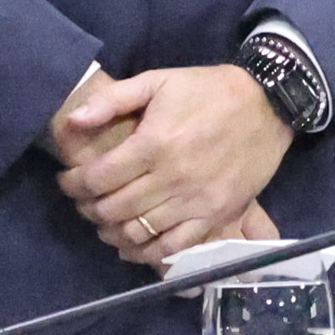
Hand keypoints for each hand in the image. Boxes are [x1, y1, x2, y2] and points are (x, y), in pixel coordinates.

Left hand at [59, 64, 297, 265]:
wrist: (267, 104)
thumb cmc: (208, 90)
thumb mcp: (159, 81)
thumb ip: (113, 100)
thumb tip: (73, 120)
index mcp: (154, 143)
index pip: (99, 177)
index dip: (74, 183)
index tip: (67, 180)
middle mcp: (171, 177)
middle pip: (114, 208)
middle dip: (88, 208)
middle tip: (82, 201)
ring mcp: (194, 201)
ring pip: (139, 231)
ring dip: (112, 232)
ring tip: (104, 221)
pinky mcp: (215, 216)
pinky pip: (174, 246)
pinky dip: (146, 253)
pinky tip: (132, 247)